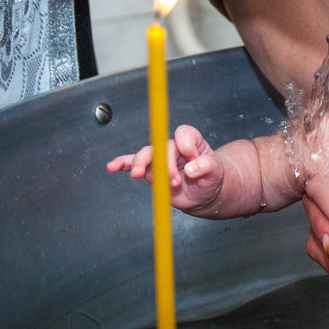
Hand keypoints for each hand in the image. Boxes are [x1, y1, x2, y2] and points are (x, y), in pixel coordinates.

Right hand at [107, 125, 224, 213]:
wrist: (204, 193)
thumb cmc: (211, 178)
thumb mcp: (216, 172)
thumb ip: (207, 166)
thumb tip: (192, 168)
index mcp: (191, 142)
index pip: (184, 134)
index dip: (186, 146)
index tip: (192, 159)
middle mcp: (173, 147)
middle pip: (162, 146)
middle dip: (165, 163)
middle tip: (173, 181)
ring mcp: (160, 159)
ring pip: (147, 155)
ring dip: (142, 164)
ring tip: (137, 174)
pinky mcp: (151, 171)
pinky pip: (133, 164)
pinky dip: (122, 164)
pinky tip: (113, 166)